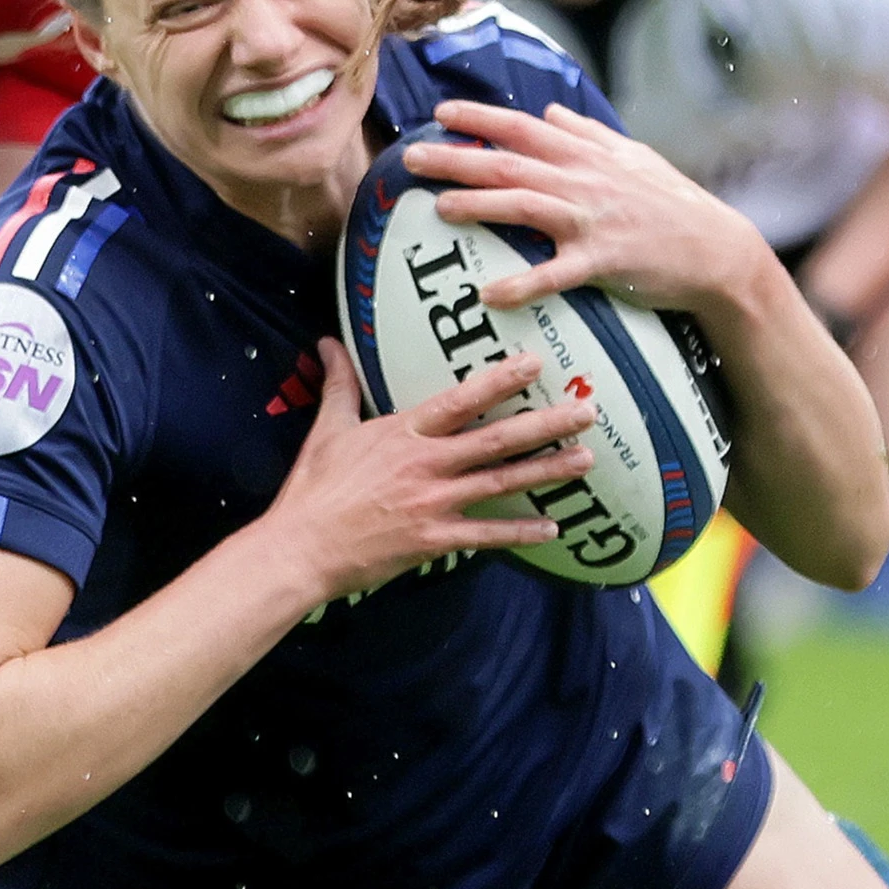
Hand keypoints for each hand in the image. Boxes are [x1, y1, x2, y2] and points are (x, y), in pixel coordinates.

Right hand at [258, 341, 596, 601]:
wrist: (301, 547)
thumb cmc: (313, 490)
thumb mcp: (327, 430)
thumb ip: (339, 384)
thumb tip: (326, 341)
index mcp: (402, 433)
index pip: (460, 400)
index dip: (500, 381)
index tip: (534, 363)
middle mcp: (425, 464)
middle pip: (497, 440)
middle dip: (546, 424)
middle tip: (587, 412)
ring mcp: (433, 503)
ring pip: (501, 483)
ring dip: (547, 471)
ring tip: (585, 459)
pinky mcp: (433, 540)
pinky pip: (486, 535)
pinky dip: (520, 532)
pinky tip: (552, 528)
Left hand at [409, 98, 769, 314]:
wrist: (715, 249)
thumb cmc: (671, 203)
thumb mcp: (632, 156)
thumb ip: (586, 133)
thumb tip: (548, 108)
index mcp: (586, 155)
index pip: (523, 127)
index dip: (480, 118)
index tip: (440, 113)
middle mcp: (583, 181)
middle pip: (510, 163)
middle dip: (458, 159)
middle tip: (411, 159)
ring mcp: (592, 220)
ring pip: (526, 206)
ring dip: (481, 206)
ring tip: (440, 210)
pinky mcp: (604, 260)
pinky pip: (557, 273)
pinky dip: (524, 283)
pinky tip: (491, 294)